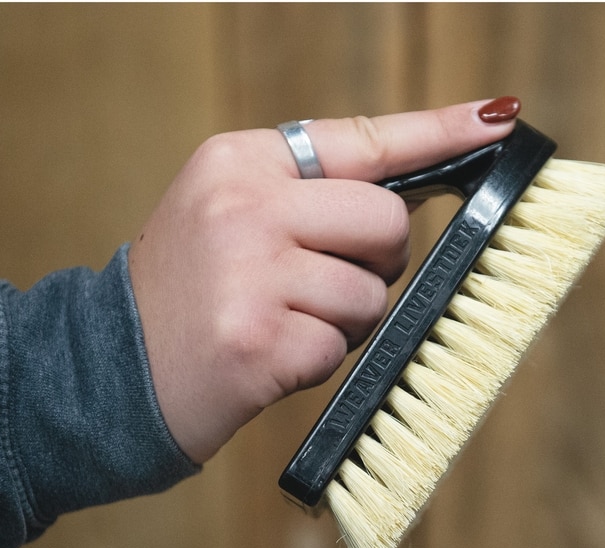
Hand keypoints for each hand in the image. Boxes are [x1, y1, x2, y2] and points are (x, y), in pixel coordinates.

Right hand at [128, 98, 520, 463]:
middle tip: (325, 283)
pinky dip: (316, 362)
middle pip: (389, 224)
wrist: (107, 371)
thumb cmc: (185, 295)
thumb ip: (307, 197)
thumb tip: (408, 198)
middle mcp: (244, 205)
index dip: (437, 132)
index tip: (497, 120)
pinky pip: (341, 348)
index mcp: (239, 162)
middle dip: (378, 264)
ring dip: (343, 322)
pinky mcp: (259, 339)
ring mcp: (251, 272)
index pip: (362, 140)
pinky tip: (268, 355)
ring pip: (373, 295)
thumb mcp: (226, 214)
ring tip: (281, 322)